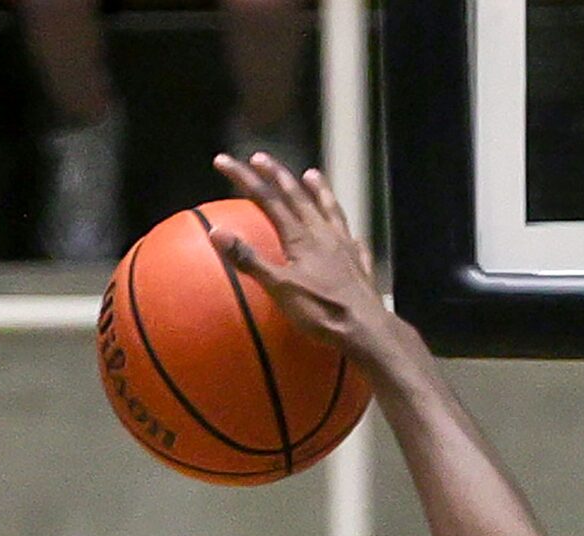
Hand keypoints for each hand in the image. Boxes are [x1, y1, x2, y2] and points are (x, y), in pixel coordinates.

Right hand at [209, 153, 391, 358]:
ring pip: (330, 209)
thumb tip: (216, 232)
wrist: (367, 330)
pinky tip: (350, 233)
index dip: (244, 178)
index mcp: (300, 236)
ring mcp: (345, 247)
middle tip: (261, 158)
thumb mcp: (280, 289)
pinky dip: (348, 231)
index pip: (267, 198)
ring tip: (312, 174)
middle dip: (277, 174)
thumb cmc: (322, 312)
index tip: (224, 161)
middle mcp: (323, 233)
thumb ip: (250, 260)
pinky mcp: (361, 264)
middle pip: (298, 196)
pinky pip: (354, 240)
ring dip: (319, 190)